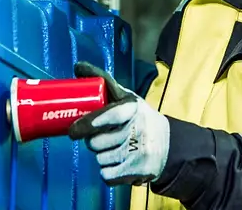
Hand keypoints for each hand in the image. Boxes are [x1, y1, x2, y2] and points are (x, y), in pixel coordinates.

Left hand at [67, 61, 168, 186]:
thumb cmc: (138, 117)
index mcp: (133, 107)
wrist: (168, 144)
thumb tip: (78, 66)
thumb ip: (103, 82)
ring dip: (101, 155)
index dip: (88, 124)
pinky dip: (108, 171)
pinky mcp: (139, 171)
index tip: (73, 131)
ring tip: (114, 148)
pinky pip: (107, 175)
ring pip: (100, 159)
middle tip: (101, 136)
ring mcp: (139, 151)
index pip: (108, 115)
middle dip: (92, 141)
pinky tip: (118, 162)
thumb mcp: (126, 97)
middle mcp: (138, 128)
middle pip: (96, 142)